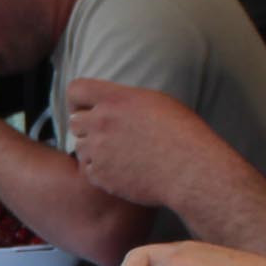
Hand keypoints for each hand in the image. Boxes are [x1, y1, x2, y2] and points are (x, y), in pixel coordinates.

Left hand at [66, 77, 210, 206]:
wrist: (190, 170)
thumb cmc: (183, 134)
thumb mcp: (156, 102)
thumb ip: (126, 101)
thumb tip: (113, 104)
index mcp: (116, 99)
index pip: (76, 90)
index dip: (78, 101)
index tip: (85, 109)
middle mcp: (102, 122)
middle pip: (74, 122)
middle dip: (88, 129)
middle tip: (108, 137)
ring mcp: (99, 150)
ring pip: (80, 148)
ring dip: (94, 152)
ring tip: (120, 156)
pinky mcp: (101, 176)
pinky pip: (89, 171)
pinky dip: (101, 173)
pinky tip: (122, 172)